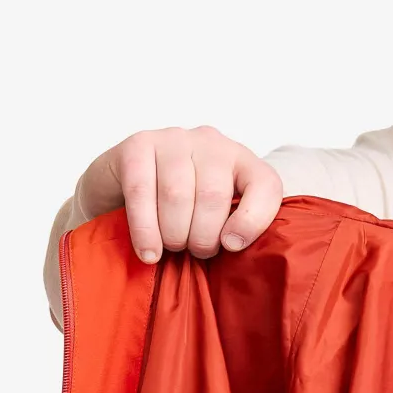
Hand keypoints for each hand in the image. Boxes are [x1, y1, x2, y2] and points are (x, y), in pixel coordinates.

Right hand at [71, 126, 283, 262]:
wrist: (126, 186)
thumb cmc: (183, 213)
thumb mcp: (217, 221)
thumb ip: (234, 231)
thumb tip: (234, 253)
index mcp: (243, 162)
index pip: (265, 185)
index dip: (253, 221)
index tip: (231, 247)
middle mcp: (211, 143)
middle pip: (213, 196)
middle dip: (202, 237)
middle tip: (193, 252)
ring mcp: (174, 140)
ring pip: (177, 195)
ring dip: (174, 234)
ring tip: (171, 248)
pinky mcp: (138, 145)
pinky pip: (142, 192)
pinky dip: (145, 229)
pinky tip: (148, 251)